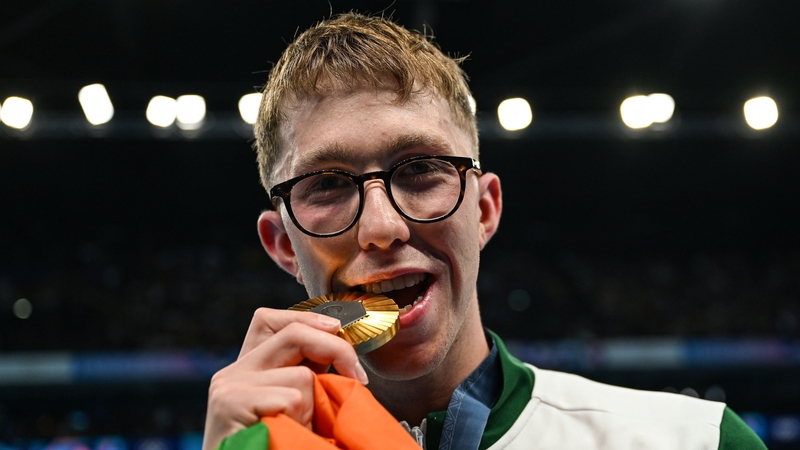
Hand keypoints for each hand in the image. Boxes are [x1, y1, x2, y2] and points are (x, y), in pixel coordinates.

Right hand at [201, 308, 368, 449]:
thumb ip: (307, 375)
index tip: (339, 331)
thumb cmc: (278, 446)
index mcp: (246, 369)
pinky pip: (292, 399)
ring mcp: (228, 386)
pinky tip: (287, 438)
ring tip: (300, 433)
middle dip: (335, 350)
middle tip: (359, 377)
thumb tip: (343, 348)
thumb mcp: (296, 407)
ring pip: (301, 375)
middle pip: (292, 334)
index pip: (270, 320)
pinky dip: (302, 422)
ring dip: (314, 408)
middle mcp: (232, 372)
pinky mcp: (230, 403)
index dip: (309, 320)